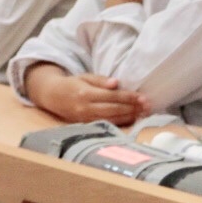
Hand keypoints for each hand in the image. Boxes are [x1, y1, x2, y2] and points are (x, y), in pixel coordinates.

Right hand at [28, 66, 145, 123]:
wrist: (54, 97)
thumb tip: (116, 83)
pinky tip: (132, 119)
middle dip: (132, 108)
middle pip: (113, 109)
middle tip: (147, 106)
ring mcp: (86, 119)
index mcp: (85, 93)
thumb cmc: (73, 84)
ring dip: (129, 117)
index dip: (128, 97)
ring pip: (111, 119)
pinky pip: (106, 124)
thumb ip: (101, 80)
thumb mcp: (85, 77)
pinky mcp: (86, 125)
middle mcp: (85, 108)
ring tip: (143, 113)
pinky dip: (120, 122)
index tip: (142, 97)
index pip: (111, 96)